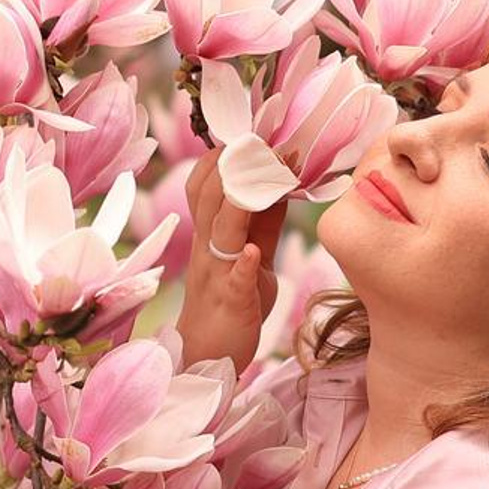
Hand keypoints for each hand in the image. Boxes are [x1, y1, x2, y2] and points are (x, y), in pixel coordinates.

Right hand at [178, 145, 285, 368]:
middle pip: (209, 194)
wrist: (208, 355)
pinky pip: (232, 280)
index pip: (208, 183)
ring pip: (219, 228)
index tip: (254, 132)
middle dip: (235, 164)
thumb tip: (281, 183)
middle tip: (264, 140)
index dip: (226, 156)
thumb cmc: (232, 301)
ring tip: (264, 176)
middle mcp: (208, 247)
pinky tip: (250, 252)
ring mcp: (216, 273)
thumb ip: (262, 222)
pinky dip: (241, 264)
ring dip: (240, 200)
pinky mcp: (231, 302)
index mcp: (211, 233)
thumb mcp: (250, 254)